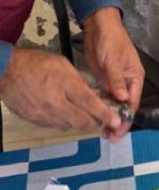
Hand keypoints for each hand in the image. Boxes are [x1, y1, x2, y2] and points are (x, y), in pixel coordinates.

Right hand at [0, 48, 121, 133]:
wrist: (6, 72)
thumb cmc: (36, 63)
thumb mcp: (63, 64)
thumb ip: (79, 81)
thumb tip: (92, 94)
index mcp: (66, 85)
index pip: (90, 103)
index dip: (105, 114)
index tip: (117, 121)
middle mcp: (56, 103)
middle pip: (82, 121)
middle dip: (95, 122)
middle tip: (104, 119)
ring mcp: (44, 115)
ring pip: (69, 126)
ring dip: (80, 122)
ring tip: (85, 114)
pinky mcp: (35, 121)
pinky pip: (55, 125)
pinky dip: (64, 121)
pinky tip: (65, 112)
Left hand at [82, 7, 143, 140]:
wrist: (99, 27)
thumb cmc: (111, 41)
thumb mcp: (114, 61)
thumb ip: (117, 81)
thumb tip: (123, 99)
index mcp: (135, 78)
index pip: (133, 103)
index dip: (126, 118)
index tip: (118, 130)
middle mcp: (127, 83)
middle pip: (125, 107)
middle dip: (118, 122)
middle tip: (109, 137)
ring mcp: (115, 83)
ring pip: (114, 105)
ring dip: (109, 117)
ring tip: (101, 132)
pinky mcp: (104, 81)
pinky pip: (104, 99)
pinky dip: (101, 108)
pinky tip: (94, 117)